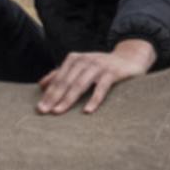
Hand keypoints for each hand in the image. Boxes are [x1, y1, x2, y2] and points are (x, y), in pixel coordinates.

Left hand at [35, 38, 155, 115]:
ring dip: (68, 99)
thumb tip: (42, 85)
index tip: (39, 108)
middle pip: (66, 81)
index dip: (48, 93)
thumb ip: (62, 74)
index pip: (58, 78)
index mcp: (74, 59)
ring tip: (58, 111)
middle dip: (54, 97)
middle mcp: (85, 60)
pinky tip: (87, 111)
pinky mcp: (113, 72)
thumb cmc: (101, 66)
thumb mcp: (81, 67)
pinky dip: (94, 99)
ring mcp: (99, 66)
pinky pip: (101, 88)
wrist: (129, 57)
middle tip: (44, 111)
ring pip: (80, 84)